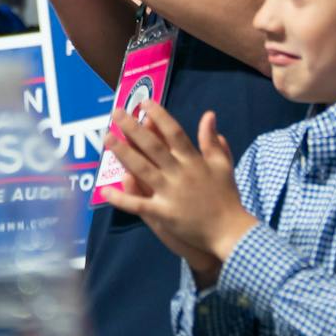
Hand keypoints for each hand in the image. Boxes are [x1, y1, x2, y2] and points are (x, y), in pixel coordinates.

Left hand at [97, 104, 253, 288]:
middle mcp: (180, 173)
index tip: (144, 103)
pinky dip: (122, 199)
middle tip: (116, 113)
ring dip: (124, 153)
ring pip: (142, 169)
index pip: (174, 132)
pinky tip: (105, 191)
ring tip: (107, 138)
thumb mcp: (223, 165)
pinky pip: (139, 205)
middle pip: (153, 146)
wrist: (230, 232)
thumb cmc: (226, 197)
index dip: (159, 116)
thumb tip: (209, 114)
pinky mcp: (164, 214)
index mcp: (194, 161)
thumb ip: (212, 141)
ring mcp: (170, 193)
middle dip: (134, 128)